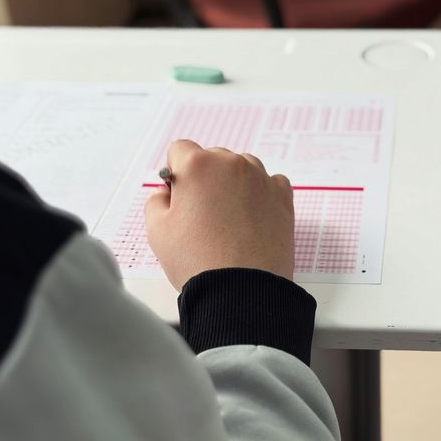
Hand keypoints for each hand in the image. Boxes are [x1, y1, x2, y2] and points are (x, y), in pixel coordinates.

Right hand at [145, 140, 294, 290]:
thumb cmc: (199, 262)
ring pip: (242, 170)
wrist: (242, 291)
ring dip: (234, 186)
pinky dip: (260, 196)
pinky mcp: (283, 197)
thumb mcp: (157, 229)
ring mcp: (262, 179)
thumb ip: (157, 199)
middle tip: (203, 216)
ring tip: (228, 222)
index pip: (180, 150)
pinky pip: (269, 184)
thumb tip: (169, 192)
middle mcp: (233, 164)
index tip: (179, 194)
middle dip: (206, 180)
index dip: (176, 173)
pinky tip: (250, 220)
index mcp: (199, 165)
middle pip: (213, 159)